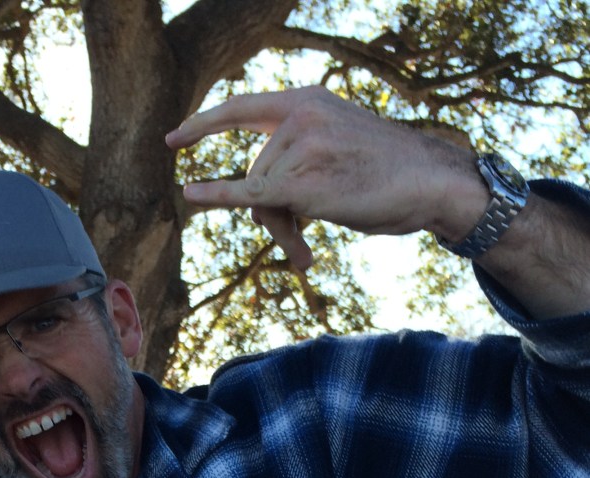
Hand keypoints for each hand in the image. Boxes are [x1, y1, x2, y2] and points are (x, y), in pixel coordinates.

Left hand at [165, 85, 475, 268]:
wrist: (429, 181)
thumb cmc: (384, 173)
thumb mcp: (335, 151)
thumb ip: (294, 161)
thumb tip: (253, 204)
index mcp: (306, 101)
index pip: (243, 108)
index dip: (205, 124)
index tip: (174, 138)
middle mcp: (300, 117)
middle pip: (253, 173)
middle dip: (271, 212)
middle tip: (301, 243)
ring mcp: (302, 146)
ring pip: (260, 200)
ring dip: (282, 233)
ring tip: (308, 251)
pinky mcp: (304, 182)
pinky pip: (249, 195)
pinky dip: (215, 196)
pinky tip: (189, 194)